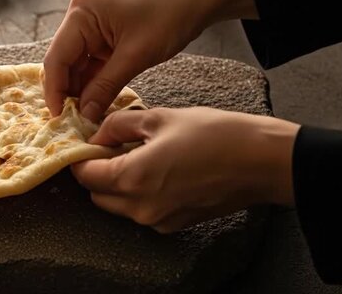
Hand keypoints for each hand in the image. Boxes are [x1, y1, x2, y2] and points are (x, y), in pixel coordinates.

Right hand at [43, 0, 257, 121]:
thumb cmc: (169, 16)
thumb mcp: (135, 55)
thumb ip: (105, 87)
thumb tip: (84, 115)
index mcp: (81, 13)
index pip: (57, 58)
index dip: (55, 91)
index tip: (59, 119)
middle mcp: (80, 17)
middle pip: (64, 63)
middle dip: (69, 93)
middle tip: (74, 123)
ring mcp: (92, 27)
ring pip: (77, 67)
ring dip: (82, 91)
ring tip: (87, 118)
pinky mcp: (104, 37)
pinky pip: (92, 64)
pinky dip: (95, 84)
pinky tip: (97, 103)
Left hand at [72, 107, 298, 232]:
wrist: (261, 161)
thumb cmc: (214, 135)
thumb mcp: (159, 118)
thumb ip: (118, 125)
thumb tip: (99, 135)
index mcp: (133, 179)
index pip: (86, 176)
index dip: (80, 159)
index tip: (85, 143)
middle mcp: (141, 208)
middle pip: (98, 195)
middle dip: (96, 173)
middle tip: (109, 147)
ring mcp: (158, 220)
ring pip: (118, 206)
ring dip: (116, 183)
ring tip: (135, 154)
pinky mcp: (175, 223)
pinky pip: (141, 211)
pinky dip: (137, 194)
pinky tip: (156, 170)